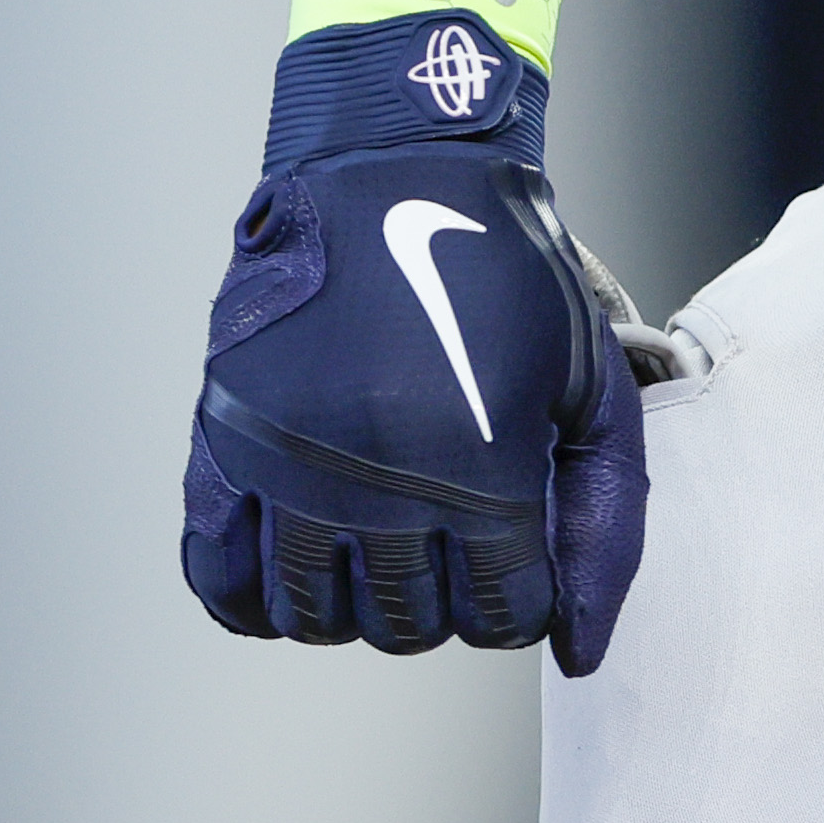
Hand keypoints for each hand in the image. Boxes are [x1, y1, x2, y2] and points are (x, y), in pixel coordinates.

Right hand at [179, 13, 647, 673]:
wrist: (396, 169)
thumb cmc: (510, 277)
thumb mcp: (592, 386)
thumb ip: (603, 522)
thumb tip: (580, 653)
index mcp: (479, 469)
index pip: (502, 618)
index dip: (521, 595)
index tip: (516, 548)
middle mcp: (374, 482)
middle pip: (409, 626)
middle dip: (446, 599)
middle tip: (453, 533)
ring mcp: (287, 467)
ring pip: (318, 618)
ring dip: (359, 602)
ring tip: (386, 537)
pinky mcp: (224, 445)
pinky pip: (219, 581)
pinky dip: (257, 599)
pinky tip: (300, 559)